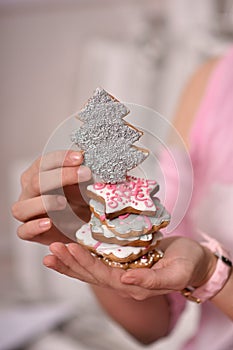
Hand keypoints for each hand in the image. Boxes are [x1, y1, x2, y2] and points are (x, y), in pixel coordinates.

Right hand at [11, 150, 91, 244]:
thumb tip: (93, 166)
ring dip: (44, 203)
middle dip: (61, 176)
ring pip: (23, 207)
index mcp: (37, 174)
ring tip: (63, 202)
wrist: (80, 225)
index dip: (61, 159)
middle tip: (84, 174)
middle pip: (35, 181)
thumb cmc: (77, 201)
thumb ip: (83, 175)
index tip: (80, 157)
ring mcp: (26, 212)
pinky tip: (48, 223)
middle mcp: (29, 192)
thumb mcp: (83, 185)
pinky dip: (34, 227)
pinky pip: (24, 231)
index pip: (43, 163)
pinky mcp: (29, 232)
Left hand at [43, 236, 216, 299]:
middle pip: (92, 275)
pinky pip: (98, 263)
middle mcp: (124, 282)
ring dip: (70, 263)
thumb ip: (153, 280)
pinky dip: (81, 258)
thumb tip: (126, 281)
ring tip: (51, 255)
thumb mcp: (177, 271)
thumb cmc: (188, 263)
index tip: (69, 249)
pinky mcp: (122, 263)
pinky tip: (69, 252)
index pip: (104, 276)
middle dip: (70, 262)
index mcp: (135, 286)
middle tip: (52, 250)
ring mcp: (122, 273)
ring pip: (91, 271)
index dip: (86, 263)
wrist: (194, 260)